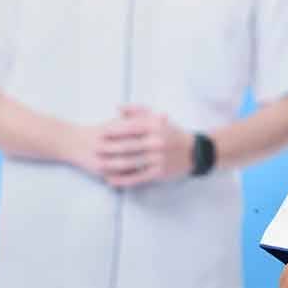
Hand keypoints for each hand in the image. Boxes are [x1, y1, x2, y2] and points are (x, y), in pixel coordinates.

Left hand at [68, 105, 195, 187]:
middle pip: (127, 146)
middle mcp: (157, 142)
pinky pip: (136, 177)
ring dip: (112, 165)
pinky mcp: (159, 172)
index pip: (129, 127)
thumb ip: (137, 111)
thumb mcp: (158, 118)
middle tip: (94, 150)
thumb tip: (117, 107)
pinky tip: (110, 180)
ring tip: (98, 165)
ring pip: (130, 163)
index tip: (99, 133)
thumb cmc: (171, 133)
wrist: (194, 151)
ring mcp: (158, 158)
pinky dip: (122, 180)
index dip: (113, 131)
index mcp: (155, 126)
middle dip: (108, 149)